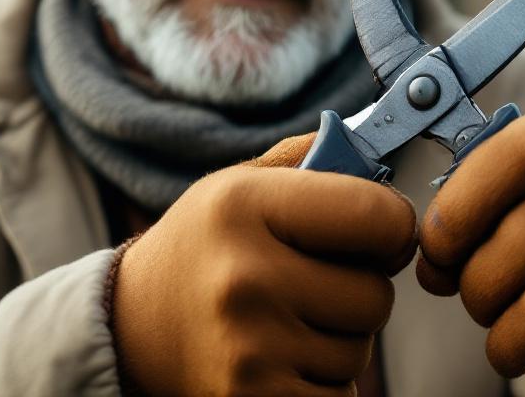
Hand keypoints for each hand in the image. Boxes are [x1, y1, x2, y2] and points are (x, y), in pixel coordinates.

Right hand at [113, 133, 416, 395]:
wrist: (131, 324)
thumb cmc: (205, 246)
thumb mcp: (240, 183)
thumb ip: (314, 157)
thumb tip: (385, 152)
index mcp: (244, 206)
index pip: (379, 217)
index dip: (392, 227)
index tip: (376, 234)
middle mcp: (244, 276)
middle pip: (376, 295)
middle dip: (360, 289)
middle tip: (317, 282)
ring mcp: (248, 348)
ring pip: (360, 351)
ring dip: (339, 339)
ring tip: (289, 320)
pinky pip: (340, 395)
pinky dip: (323, 382)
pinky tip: (283, 358)